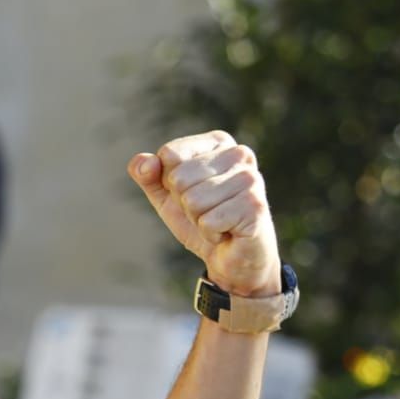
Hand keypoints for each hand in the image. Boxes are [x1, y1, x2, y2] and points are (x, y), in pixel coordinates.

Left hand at [129, 131, 280, 296]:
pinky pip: (208, 222)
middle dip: (183, 203)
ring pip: (192, 201)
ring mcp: (251, 179)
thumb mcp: (165, 195)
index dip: (168, 181)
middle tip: (205, 211)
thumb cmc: (200, 218)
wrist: (231, 256)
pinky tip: (227, 232)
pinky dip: (210, 234)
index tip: (190, 191)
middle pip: (178, 178)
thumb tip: (144, 163)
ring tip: (218, 221)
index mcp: (218, 142)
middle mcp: (239, 154)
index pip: (169, 154)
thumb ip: (147, 175)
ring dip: (197, 219)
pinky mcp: (255, 207)